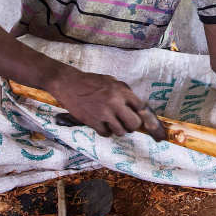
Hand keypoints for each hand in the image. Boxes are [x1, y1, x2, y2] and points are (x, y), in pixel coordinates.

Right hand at [48, 70, 165, 140]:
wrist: (68, 84)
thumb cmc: (90, 81)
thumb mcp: (111, 81)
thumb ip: (124, 91)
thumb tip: (137, 104)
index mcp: (121, 91)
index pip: (141, 107)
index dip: (145, 116)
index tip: (147, 122)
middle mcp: (115, 102)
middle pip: (134, 123)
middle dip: (132, 125)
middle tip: (126, 123)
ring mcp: (104, 113)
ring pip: (121, 131)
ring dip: (119, 130)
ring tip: (113, 124)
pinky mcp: (93, 121)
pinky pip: (106, 134)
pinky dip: (106, 132)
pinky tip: (102, 125)